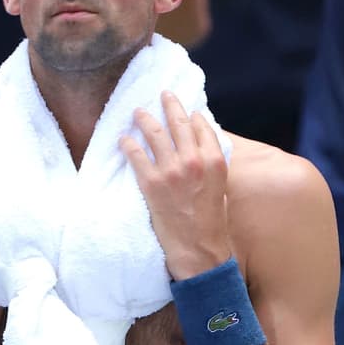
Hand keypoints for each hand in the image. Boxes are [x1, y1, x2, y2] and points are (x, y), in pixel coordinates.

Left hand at [119, 90, 232, 279]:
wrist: (198, 249)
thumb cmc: (210, 223)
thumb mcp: (220, 188)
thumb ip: (210, 165)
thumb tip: (200, 150)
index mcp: (214, 161)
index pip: (202, 127)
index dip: (193, 116)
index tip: (187, 110)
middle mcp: (194, 160)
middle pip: (179, 123)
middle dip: (169, 105)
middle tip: (163, 94)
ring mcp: (171, 171)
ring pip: (155, 134)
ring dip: (145, 119)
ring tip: (138, 112)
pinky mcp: (151, 183)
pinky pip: (136, 155)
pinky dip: (128, 144)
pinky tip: (123, 139)